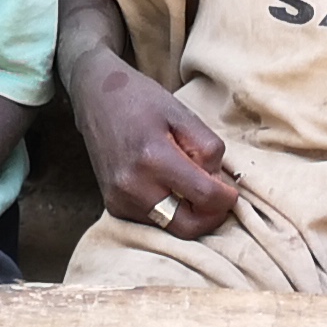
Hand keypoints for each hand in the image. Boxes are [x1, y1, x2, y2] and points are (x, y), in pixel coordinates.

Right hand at [69, 48, 236, 240]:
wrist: (96, 98)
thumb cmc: (141, 100)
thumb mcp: (183, 114)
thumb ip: (207, 149)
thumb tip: (217, 183)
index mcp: (153, 158)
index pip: (205, 197)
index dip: (226, 198)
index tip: (230, 190)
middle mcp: (132, 186)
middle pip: (188, 227)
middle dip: (210, 216)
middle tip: (217, 196)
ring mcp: (119, 200)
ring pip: (172, 228)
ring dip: (189, 213)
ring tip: (189, 184)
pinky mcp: (113, 207)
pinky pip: (154, 223)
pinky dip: (170, 211)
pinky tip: (168, 187)